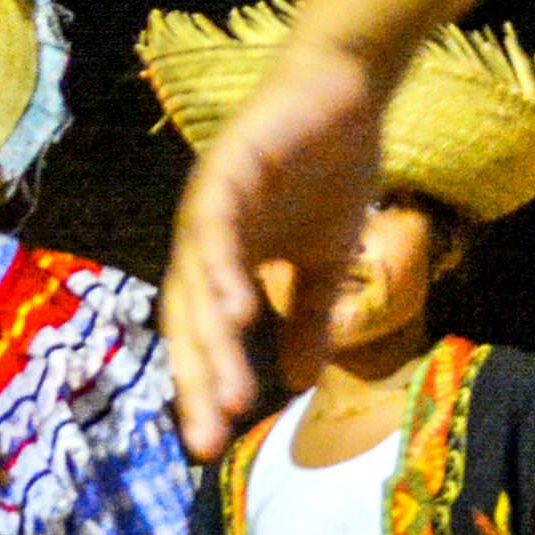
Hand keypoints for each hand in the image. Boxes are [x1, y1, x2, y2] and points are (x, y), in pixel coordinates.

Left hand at [163, 35, 388, 456]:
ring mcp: (210, 203)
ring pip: (198, 284)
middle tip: (208, 438)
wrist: (345, 90)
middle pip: (189, 321)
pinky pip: (217, 229)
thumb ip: (307, 318)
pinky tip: (237, 313)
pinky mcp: (226, 168)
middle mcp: (204, 238)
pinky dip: (223, 271)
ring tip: (227, 395)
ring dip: (211, 340)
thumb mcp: (325, 259)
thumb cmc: (331, 167)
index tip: (213, 444)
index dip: (204, 388)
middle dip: (198, 382)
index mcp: (222, 261)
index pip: (203, 336)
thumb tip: (300, 385)